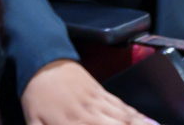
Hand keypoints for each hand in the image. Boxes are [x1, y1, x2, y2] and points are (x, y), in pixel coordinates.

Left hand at [22, 59, 155, 124]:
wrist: (44, 64)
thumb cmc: (37, 98)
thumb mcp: (34, 122)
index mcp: (71, 122)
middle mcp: (90, 113)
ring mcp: (99, 101)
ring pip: (125, 117)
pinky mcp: (104, 92)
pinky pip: (123, 106)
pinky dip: (138, 115)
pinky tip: (150, 121)